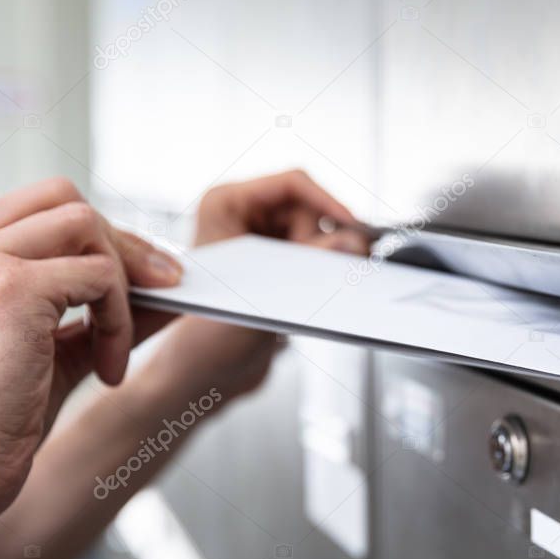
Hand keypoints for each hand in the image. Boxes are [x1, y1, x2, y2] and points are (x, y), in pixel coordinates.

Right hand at [0, 178, 181, 527]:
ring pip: (87, 226)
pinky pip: (100, 276)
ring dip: (123, 284)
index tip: (137, 275)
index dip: (94, 237)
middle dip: (122, 243)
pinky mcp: (8, 290)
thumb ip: (95, 314)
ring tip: (116, 350)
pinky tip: (106, 372)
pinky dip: (119, 321)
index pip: (36, 207)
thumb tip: (165, 290)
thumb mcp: (42, 354)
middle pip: (65, 199)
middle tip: (164, 287)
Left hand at [134, 170, 369, 405]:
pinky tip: (303, 292)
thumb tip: (351, 240)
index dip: (329, 202)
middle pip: (308, 209)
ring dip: (319, 260)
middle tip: (319, 271)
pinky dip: (319, 270)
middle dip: (320, 241)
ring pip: (316, 233)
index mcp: (225, 204)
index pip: (291, 183)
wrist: (206, 374)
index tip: (353, 227)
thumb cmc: (210, 335)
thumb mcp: (265, 291)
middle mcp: (241, 215)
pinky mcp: (275, 262)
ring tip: (298, 288)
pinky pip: (314, 253)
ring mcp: (259, 237)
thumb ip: (311, 261)